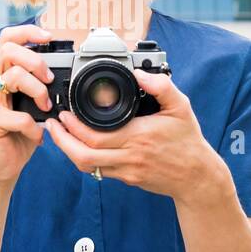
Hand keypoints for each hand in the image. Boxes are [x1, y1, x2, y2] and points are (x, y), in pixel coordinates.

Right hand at [0, 24, 56, 184]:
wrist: (3, 164)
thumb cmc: (20, 132)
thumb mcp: (32, 103)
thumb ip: (39, 84)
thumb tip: (64, 70)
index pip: (6, 39)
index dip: (27, 32)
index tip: (48, 37)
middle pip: (9, 51)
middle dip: (36, 62)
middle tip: (50, 79)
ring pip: (14, 77)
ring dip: (38, 91)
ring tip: (45, 108)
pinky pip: (20, 116)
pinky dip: (35, 127)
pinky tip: (38, 135)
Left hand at [43, 68, 221, 200]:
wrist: (197, 177)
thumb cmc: (188, 141)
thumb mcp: (181, 107)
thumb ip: (162, 87)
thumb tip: (140, 73)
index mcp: (139, 137)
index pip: (96, 137)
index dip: (74, 127)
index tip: (64, 113)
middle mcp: (129, 157)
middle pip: (84, 155)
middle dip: (62, 139)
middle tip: (53, 123)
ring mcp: (126, 171)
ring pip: (87, 167)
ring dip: (68, 151)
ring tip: (59, 134)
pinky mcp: (127, 179)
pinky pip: (98, 171)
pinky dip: (83, 158)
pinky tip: (78, 145)